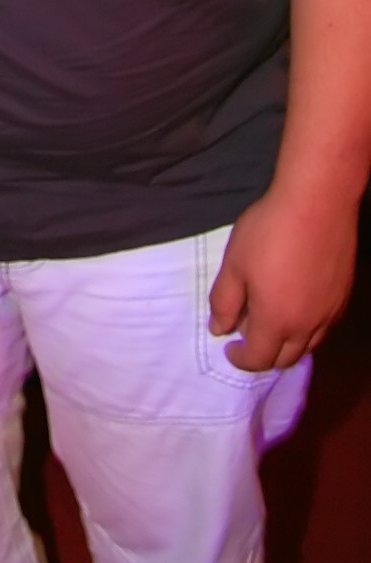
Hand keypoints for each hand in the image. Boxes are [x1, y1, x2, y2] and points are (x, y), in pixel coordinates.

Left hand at [207, 184, 358, 370]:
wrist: (317, 203)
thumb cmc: (268, 231)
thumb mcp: (234, 264)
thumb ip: (224, 301)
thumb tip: (219, 330)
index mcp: (277, 321)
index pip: (259, 359)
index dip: (240, 359)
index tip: (229, 347)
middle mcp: (308, 326)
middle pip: (286, 359)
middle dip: (264, 356)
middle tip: (248, 336)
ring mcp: (330, 312)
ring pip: (309, 346)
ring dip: (287, 344)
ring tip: (271, 323)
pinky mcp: (344, 296)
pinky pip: (324, 327)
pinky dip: (307, 330)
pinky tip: (297, 307)